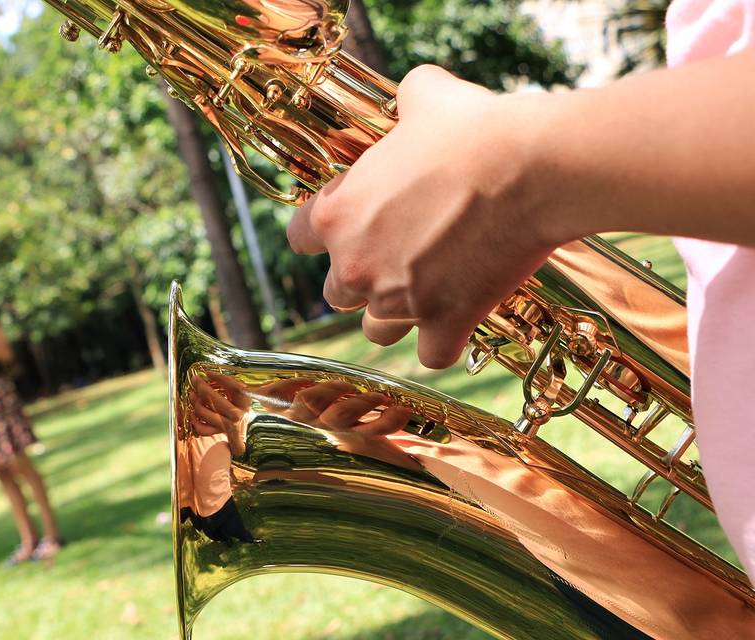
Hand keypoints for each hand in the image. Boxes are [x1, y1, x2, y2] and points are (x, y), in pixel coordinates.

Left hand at [287, 66, 560, 367]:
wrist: (529, 167)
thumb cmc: (472, 129)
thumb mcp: (425, 95)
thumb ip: (404, 103)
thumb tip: (413, 96)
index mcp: (336, 214)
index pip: (300, 238)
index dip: (324, 233)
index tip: (351, 226)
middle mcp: (355, 264)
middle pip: (336, 293)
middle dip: (361, 280)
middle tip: (397, 258)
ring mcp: (398, 300)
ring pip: (377, 332)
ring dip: (395, 316)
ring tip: (425, 293)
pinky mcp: (445, 322)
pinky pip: (431, 355)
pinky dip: (443, 342)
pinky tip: (459, 319)